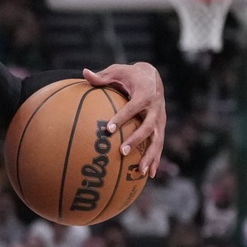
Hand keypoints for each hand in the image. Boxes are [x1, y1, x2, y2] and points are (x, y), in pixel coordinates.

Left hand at [84, 62, 165, 176]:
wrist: (153, 76)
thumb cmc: (130, 74)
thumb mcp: (117, 71)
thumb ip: (102, 76)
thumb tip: (84, 72)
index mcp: (145, 94)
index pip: (132, 108)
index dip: (122, 118)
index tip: (109, 129)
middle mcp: (156, 109)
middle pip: (147, 127)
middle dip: (135, 141)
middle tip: (122, 152)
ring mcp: (160, 120)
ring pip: (157, 140)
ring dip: (150, 156)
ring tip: (141, 171)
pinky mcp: (161, 127)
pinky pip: (159, 145)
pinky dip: (156, 160)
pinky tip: (149, 174)